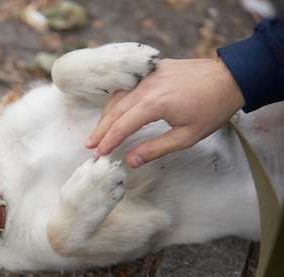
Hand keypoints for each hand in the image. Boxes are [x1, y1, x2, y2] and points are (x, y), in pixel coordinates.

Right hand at [85, 58, 244, 167]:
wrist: (231, 77)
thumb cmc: (212, 109)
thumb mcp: (186, 136)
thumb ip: (155, 149)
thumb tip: (130, 162)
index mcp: (154, 104)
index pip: (121, 126)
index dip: (108, 142)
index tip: (98, 155)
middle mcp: (146, 87)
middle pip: (114, 111)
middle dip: (100, 130)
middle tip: (90, 145)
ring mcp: (148, 76)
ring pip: (118, 97)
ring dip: (106, 115)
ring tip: (99, 132)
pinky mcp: (154, 69)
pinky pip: (128, 86)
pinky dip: (117, 100)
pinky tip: (114, 110)